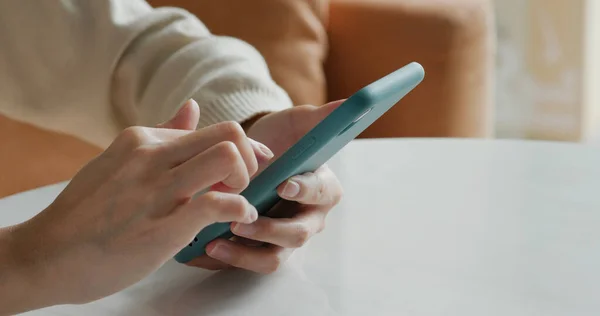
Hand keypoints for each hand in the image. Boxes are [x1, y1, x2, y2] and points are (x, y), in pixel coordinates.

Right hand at [0, 100, 272, 313]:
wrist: (45, 254)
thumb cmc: (85, 213)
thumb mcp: (120, 162)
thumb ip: (161, 136)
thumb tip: (192, 107)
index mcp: (143, 139)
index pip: (213, 128)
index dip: (244, 146)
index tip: (252, 163)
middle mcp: (151, 156)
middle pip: (229, 133)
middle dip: (249, 159)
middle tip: (241, 185)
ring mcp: (157, 190)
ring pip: (227, 157)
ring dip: (244, 182)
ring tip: (235, 203)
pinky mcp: (162, 226)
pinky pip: (218, 204)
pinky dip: (240, 211)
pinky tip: (236, 222)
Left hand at [188, 100, 344, 272]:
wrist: (247, 157)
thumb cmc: (278, 140)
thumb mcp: (295, 123)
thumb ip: (318, 117)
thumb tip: (349, 103)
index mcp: (323, 188)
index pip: (320, 192)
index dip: (305, 189)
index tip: (283, 184)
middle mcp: (308, 218)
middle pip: (298, 234)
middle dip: (269, 229)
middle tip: (239, 221)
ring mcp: (284, 238)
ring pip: (275, 257)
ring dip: (246, 253)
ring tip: (217, 241)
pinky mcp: (262, 249)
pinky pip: (251, 263)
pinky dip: (230, 258)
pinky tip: (208, 248)